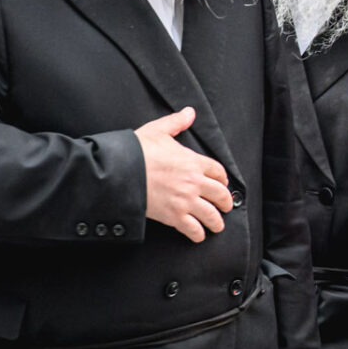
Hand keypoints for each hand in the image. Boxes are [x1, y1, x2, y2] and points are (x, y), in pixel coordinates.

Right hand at [138, 106, 233, 241]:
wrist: (122, 171)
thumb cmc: (137, 151)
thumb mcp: (158, 130)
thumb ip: (176, 122)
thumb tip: (189, 112)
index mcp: (193, 161)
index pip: (218, 172)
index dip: (223, 179)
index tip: (223, 184)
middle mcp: (194, 182)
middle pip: (220, 195)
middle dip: (225, 202)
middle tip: (225, 207)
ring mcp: (185, 200)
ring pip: (211, 215)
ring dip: (216, 222)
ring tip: (217, 226)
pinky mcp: (174, 216)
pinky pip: (193, 229)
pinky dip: (198, 234)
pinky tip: (199, 235)